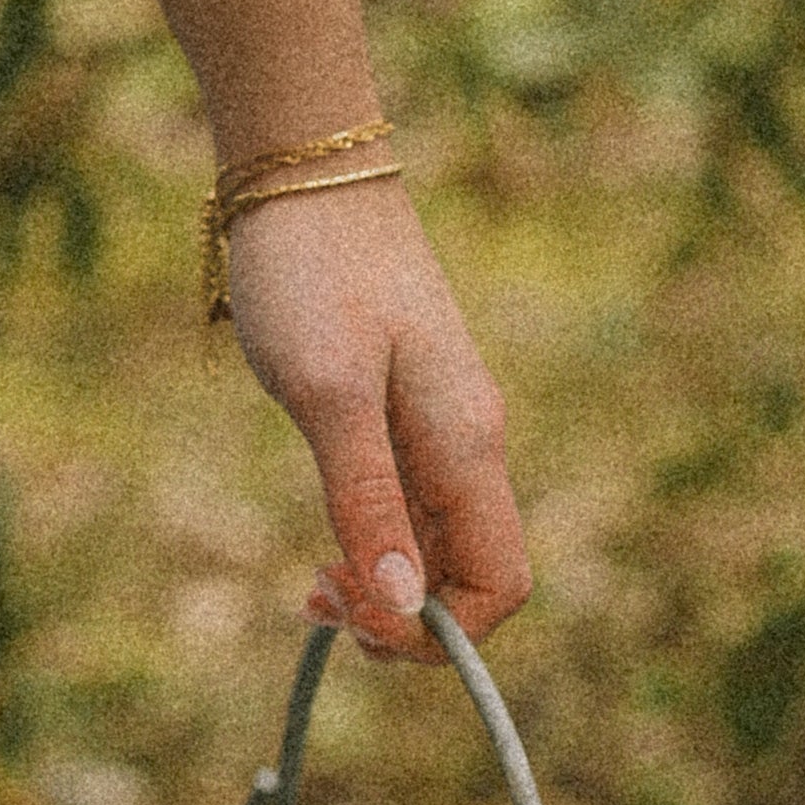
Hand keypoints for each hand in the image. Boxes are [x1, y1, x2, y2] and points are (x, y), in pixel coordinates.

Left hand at [216, 178, 527, 658]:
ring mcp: (441, 424)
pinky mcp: (404, 407)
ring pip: (440, 543)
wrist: (304, 173)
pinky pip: (412, 506)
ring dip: (388, 582)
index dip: (438, 632)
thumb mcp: (327, 393)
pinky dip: (376, 540)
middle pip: (472, 574)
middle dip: (405, 613)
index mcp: (468, 443)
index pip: (500, 584)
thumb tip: (399, 601)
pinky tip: (327, 536)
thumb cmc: (311, 271)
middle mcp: (470, 441)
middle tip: (315, 595)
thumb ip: (366, 496)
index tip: (353, 618)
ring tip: (313, 580)